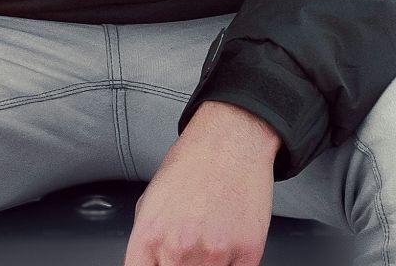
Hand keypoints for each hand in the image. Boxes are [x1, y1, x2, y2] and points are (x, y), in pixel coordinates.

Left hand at [124, 102, 276, 265]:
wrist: (231, 141)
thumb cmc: (192, 164)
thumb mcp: (150, 201)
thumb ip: (148, 242)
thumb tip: (151, 264)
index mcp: (149, 236)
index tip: (163, 264)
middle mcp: (179, 249)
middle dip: (179, 265)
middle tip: (187, 252)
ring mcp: (214, 253)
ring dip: (207, 264)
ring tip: (208, 241)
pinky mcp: (247, 252)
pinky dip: (231, 263)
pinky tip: (228, 243)